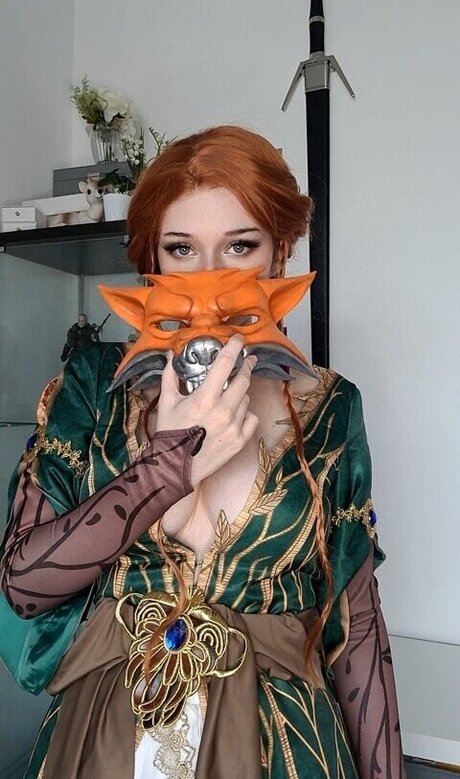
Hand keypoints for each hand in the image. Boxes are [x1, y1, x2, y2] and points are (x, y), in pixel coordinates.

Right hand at [156, 335, 258, 484]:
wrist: (175, 467)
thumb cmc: (170, 435)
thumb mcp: (166, 403)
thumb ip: (169, 377)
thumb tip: (169, 356)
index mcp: (204, 398)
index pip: (224, 365)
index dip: (234, 348)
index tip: (239, 340)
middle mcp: (222, 411)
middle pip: (243, 380)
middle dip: (246, 367)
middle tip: (246, 361)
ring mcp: (234, 427)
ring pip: (246, 399)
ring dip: (240, 394)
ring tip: (228, 397)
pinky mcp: (240, 441)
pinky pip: (251, 418)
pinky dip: (245, 414)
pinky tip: (234, 415)